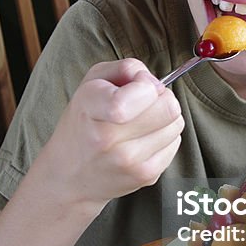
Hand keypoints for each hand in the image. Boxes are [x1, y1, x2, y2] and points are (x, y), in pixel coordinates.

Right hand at [36, 58, 183, 212]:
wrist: (69, 175)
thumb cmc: (83, 123)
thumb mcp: (92, 82)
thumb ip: (125, 68)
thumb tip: (155, 81)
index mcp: (92, 108)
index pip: (139, 94)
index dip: (147, 84)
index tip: (137, 85)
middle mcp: (108, 138)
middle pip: (168, 107)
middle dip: (160, 98)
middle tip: (143, 102)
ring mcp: (129, 161)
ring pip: (176, 124)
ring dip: (164, 118)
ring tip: (140, 123)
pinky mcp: (145, 176)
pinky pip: (175, 143)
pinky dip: (164, 137)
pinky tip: (142, 140)